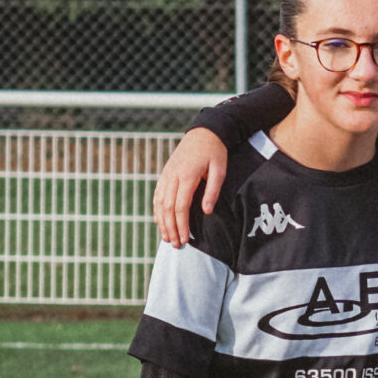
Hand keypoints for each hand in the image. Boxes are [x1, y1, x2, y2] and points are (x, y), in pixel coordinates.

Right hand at [151, 128, 229, 245]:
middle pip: (168, 208)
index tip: (184, 239)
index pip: (180, 206)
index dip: (181, 225)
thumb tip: (206, 212)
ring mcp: (166, 175)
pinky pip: (158, 194)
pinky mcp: (165, 174)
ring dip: (162, 222)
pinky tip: (159, 221)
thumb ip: (213, 191)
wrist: (203, 133)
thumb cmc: (215, 152)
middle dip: (171, 228)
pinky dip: (157, 209)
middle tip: (176, 245)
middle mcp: (173, 176)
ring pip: (159, 202)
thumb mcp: (220, 170)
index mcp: (187, 176)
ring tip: (166, 238)